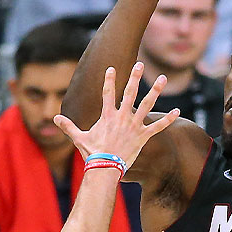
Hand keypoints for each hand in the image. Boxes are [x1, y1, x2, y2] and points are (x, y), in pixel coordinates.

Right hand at [53, 62, 178, 171]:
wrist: (105, 168)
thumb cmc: (92, 153)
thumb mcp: (79, 138)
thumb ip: (68, 126)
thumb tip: (54, 118)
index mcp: (108, 116)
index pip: (108, 93)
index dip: (110, 79)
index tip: (112, 68)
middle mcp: (122, 117)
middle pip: (130, 93)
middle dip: (135, 77)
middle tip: (140, 64)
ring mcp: (134, 126)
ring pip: (147, 104)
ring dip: (156, 90)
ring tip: (163, 78)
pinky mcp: (143, 136)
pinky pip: (158, 126)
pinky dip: (168, 119)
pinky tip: (177, 111)